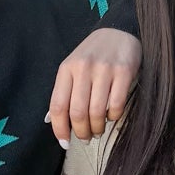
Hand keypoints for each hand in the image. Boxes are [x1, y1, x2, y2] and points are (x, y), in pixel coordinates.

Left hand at [46, 28, 141, 145]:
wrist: (119, 31)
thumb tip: (50, 121)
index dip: (59, 129)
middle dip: (81, 132)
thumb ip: (63, 92)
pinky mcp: (124, 71)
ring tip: (98, 130)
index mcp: (66, 69)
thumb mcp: (72, 68)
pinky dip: (113, 117)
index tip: (65, 143)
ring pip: (97, 112)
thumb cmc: (92, 56)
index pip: (58, 106)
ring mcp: (104, 69)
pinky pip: (117, 105)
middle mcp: (83, 68)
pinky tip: (111, 116)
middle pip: (78, 112)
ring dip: (97, 128)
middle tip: (86, 138)